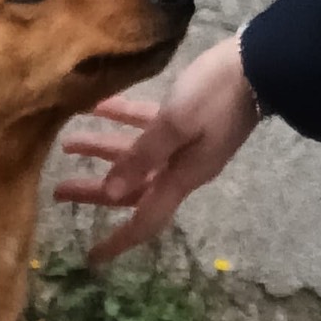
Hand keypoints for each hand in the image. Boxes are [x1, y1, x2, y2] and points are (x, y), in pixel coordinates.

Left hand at [54, 35, 262, 263]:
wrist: (263, 62)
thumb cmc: (217, 95)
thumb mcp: (175, 125)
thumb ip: (141, 157)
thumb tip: (111, 193)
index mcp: (181, 178)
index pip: (145, 221)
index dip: (118, 241)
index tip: (91, 258)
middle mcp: (181, 168)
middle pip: (131, 187)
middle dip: (95, 190)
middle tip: (58, 191)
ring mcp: (184, 144)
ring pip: (134, 154)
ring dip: (102, 150)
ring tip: (67, 143)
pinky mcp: (186, 117)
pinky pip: (146, 124)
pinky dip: (121, 118)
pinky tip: (96, 105)